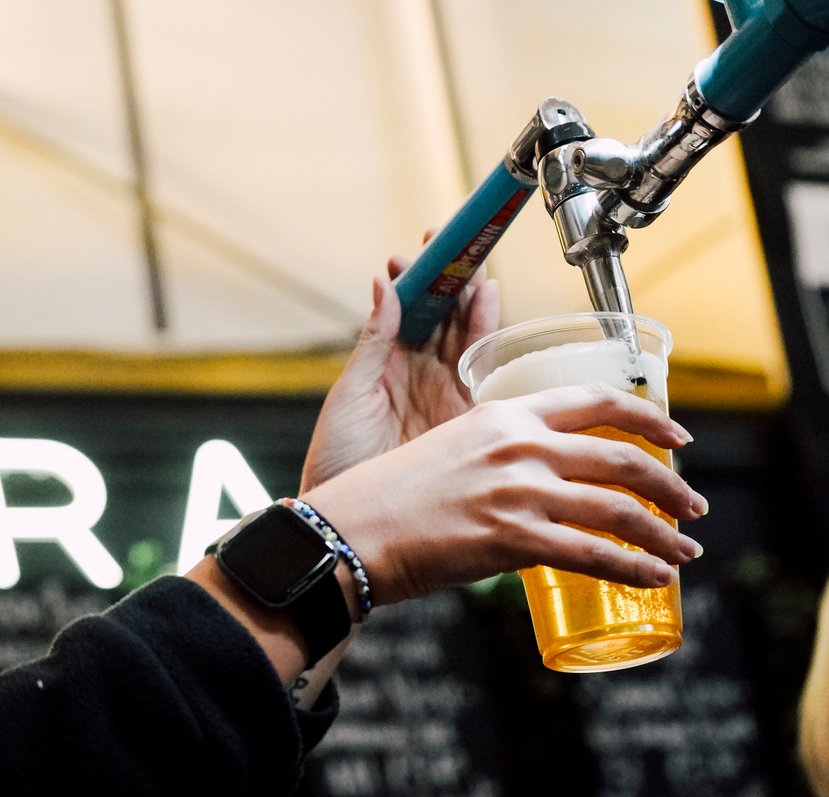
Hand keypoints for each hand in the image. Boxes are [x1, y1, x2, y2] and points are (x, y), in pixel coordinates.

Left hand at [300, 244, 499, 491]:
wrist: (353, 522)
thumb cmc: (337, 461)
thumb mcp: (350, 393)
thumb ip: (374, 340)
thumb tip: (383, 282)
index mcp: (386, 363)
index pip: (410, 307)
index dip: (421, 274)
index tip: (427, 242)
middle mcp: (419, 373)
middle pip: (445, 314)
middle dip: (456, 276)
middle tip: (464, 241)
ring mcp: (444, 393)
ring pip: (466, 334)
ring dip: (474, 298)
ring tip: (479, 266)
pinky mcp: (466, 417)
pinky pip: (483, 369)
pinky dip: (489, 334)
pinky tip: (492, 303)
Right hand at [302, 384, 707, 604]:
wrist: (354, 528)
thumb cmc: (394, 494)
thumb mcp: (452, 447)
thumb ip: (502, 456)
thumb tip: (540, 488)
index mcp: (505, 413)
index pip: (595, 401)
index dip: (648, 417)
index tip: (678, 436)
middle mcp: (520, 445)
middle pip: (622, 456)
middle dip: (672, 485)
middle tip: (693, 505)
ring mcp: (519, 491)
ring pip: (618, 508)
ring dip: (665, 534)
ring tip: (686, 551)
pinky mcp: (513, 539)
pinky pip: (593, 554)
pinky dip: (633, 567)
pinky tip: (654, 577)